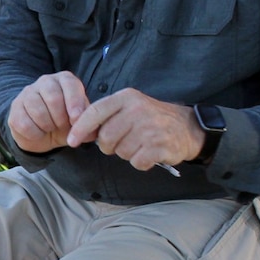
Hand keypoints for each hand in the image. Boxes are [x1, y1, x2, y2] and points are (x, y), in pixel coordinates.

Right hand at [8, 72, 90, 153]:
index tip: (76, 118)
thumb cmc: (64, 122)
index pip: (70, 84)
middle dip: (61, 118)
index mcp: (64, 80)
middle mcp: (45, 81)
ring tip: (51, 128)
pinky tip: (38, 133)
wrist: (41, 133)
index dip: (74, 102)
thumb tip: (93, 129)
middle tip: (63, 126)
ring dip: (48, 126)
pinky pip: (24, 123)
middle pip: (53, 97)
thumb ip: (88, 123)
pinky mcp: (15, 108)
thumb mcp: (78, 122)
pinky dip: (35, 134)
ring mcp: (28, 93)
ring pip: (38, 110)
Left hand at [67, 89, 204, 170]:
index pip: (95, 112)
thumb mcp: (130, 106)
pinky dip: (140, 162)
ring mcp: (149, 128)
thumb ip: (106, 115)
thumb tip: (78, 131)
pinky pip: (136, 162)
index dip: (80, 128)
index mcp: (126, 98)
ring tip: (140, 144)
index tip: (71, 141)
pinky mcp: (159, 146)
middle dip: (109, 145)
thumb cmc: (151, 119)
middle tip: (124, 141)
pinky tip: (149, 153)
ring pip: (120, 152)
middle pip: (105, 138)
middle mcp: (137, 110)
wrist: (188, 128)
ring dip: (126, 153)